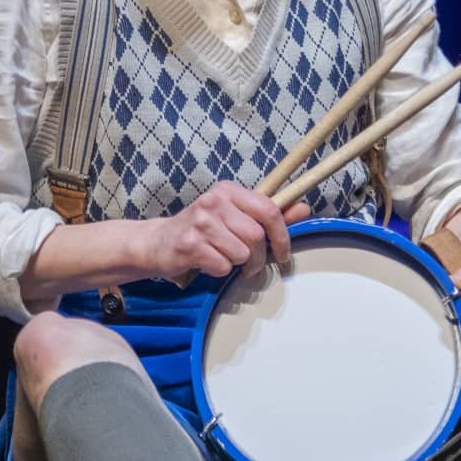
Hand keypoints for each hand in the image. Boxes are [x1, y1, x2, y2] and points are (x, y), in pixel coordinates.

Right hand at [147, 183, 310, 278]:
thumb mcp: (234, 216)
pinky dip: (220, 271)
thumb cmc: (202, 231)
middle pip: (256, 235)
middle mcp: (215, 201)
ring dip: (238, 265)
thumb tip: (304, 209)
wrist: (157, 242)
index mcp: (229, 190)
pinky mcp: (190, 244)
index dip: (282, 235)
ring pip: (241, 253)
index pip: (269, 209)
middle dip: (259, 258)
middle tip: (251, 266)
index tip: (283, 253)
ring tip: (224, 260)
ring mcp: (201, 222)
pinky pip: (223, 266)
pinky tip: (208, 263)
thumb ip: (268, 214)